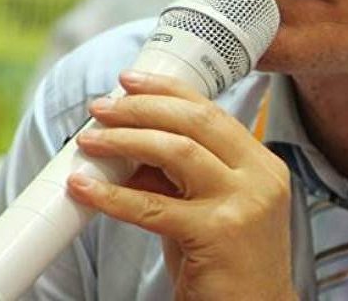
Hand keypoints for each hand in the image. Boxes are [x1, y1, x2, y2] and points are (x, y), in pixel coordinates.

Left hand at [66, 70, 296, 300]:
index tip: (131, 82)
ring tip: (90, 140)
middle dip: (142, 108)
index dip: (169, 91)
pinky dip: (111, 195)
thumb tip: (129, 145)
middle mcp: (259, 177)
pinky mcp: (218, 233)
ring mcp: (243, 204)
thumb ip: (177, 177)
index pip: (213, 112)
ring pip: (177, 151)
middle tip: (102, 107)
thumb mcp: (207, 210)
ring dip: (125, 140)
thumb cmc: (228, 266)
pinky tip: (85, 187)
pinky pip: (153, 206)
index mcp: (262, 165)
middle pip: (196, 122)